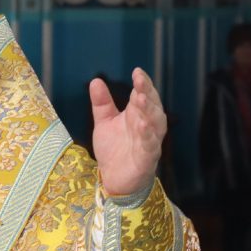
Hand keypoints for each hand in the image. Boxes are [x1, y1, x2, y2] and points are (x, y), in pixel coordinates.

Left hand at [89, 68, 167, 195]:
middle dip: (147, 93)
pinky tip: (142, 125)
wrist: (113, 179)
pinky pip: (150, 146)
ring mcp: (149, 142)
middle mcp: (146, 126)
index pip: (143, 95)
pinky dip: (147, 135)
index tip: (137, 71)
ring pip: (154, 124)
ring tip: (141, 98)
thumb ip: (102, 103)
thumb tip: (96, 80)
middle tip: (140, 81)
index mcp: (137, 115)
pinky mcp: (147, 159)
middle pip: (151, 107)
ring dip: (149, 111)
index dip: (142, 84)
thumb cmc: (114, 149)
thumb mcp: (104, 123)